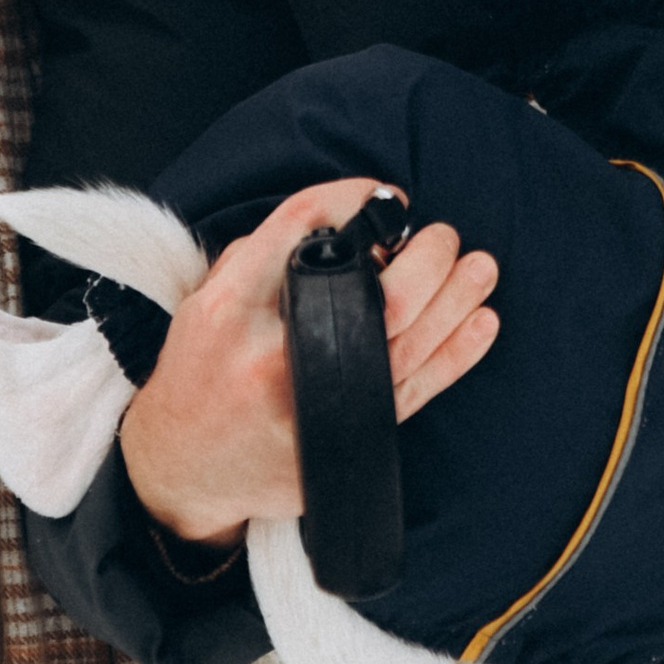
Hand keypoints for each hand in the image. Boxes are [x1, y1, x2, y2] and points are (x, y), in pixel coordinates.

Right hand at [120, 177, 500, 547]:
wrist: (185, 468)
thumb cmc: (202, 370)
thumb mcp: (207, 299)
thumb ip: (265, 255)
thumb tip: (345, 221)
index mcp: (230, 308)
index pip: (302, 227)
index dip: (354, 199)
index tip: (387, 195)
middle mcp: (272, 356)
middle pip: (374, 294)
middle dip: (424, 257)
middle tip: (442, 236)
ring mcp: (311, 405)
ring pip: (407, 344)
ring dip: (454, 299)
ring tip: (479, 268)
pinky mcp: (342, 442)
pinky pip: (415, 392)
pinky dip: (455, 355)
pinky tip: (479, 323)